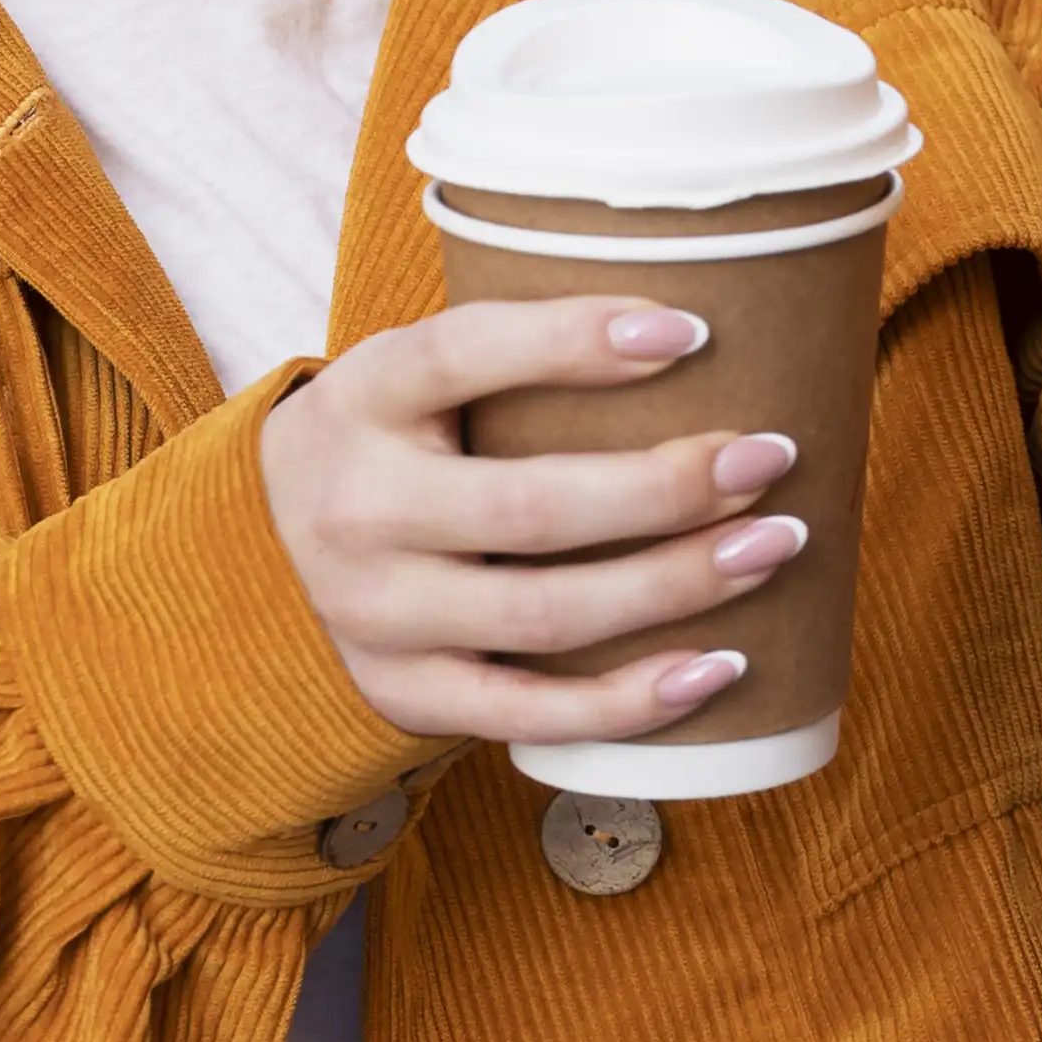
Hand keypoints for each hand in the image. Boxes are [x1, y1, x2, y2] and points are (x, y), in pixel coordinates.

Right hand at [251, 297, 793, 750]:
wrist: (268, 547)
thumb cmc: (398, 437)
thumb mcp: (418, 370)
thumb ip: (517, 350)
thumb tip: (699, 327)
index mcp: (365, 396)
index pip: (464, 353)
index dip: (575, 341)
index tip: (692, 332)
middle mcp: (359, 509)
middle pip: (531, 507)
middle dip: (668, 487)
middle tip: (770, 457)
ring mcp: (376, 614)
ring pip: (545, 614)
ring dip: (676, 585)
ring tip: (773, 546)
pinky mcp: (406, 691)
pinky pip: (529, 713)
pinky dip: (630, 701)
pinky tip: (720, 668)